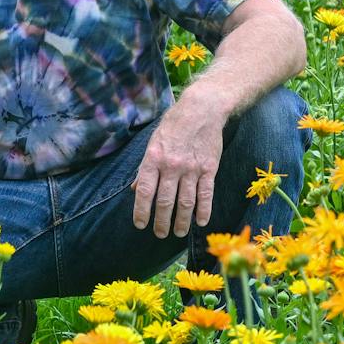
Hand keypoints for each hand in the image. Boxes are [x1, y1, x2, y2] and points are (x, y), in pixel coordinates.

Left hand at [132, 100, 225, 238]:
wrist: (202, 109)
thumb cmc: (174, 125)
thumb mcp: (153, 142)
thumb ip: (144, 167)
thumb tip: (134, 190)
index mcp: (154, 158)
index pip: (144, 191)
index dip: (141, 211)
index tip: (140, 224)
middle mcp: (171, 165)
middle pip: (165, 201)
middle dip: (161, 222)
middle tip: (160, 234)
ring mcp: (191, 168)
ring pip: (186, 202)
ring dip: (181, 221)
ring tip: (178, 233)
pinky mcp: (209, 168)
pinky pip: (206, 194)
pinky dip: (204, 210)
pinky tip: (200, 222)